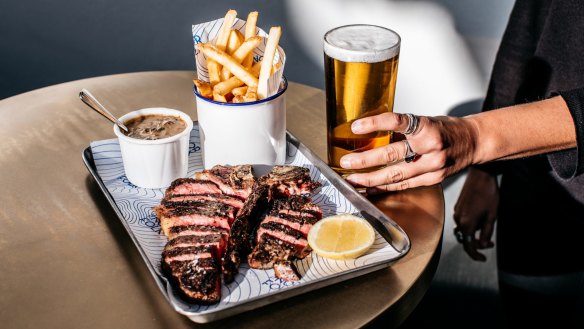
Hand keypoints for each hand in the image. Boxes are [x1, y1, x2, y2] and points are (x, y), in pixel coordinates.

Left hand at [339, 112, 478, 192]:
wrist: (473, 142)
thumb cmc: (445, 129)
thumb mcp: (425, 121)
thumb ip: (402, 129)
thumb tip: (369, 133)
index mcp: (427, 126)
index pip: (398, 122)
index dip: (376, 124)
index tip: (356, 126)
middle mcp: (430, 147)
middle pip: (393, 154)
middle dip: (366, 160)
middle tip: (346, 161)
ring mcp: (432, 166)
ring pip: (396, 175)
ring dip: (370, 179)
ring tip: (352, 179)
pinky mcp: (432, 180)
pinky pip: (404, 185)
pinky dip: (384, 188)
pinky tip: (368, 188)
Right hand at [453, 167, 497, 260]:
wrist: (481, 175)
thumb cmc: (489, 195)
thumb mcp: (492, 216)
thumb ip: (486, 233)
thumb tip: (483, 244)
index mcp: (466, 223)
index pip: (468, 246)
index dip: (476, 255)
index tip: (483, 259)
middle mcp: (458, 219)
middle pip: (466, 238)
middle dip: (477, 242)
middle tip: (491, 241)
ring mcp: (456, 212)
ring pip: (464, 229)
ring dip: (475, 232)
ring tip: (487, 225)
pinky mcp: (457, 206)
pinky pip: (462, 220)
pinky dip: (471, 223)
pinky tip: (481, 216)